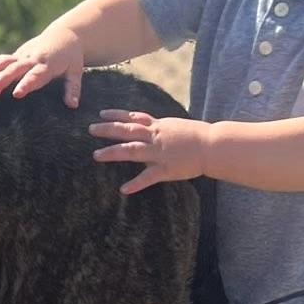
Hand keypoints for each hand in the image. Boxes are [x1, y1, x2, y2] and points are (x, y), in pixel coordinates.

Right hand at [0, 34, 87, 106]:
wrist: (63, 35)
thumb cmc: (71, 57)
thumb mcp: (76, 71)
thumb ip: (72, 88)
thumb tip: (72, 105)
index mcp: (47, 64)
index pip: (36, 75)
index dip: (26, 84)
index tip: (17, 94)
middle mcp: (31, 59)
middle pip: (14, 70)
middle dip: (1, 81)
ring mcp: (20, 56)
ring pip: (1, 62)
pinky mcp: (14, 56)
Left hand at [89, 110, 212, 194]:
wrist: (213, 145)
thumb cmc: (196, 136)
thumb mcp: (174, 126)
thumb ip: (158, 129)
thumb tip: (145, 128)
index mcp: (158, 126)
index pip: (134, 118)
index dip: (117, 115)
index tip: (101, 113)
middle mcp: (156, 137)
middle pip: (127, 131)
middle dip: (108, 130)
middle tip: (90, 129)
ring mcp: (160, 153)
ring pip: (132, 151)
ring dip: (113, 153)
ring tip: (96, 156)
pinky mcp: (167, 169)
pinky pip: (149, 177)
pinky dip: (136, 183)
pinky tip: (123, 189)